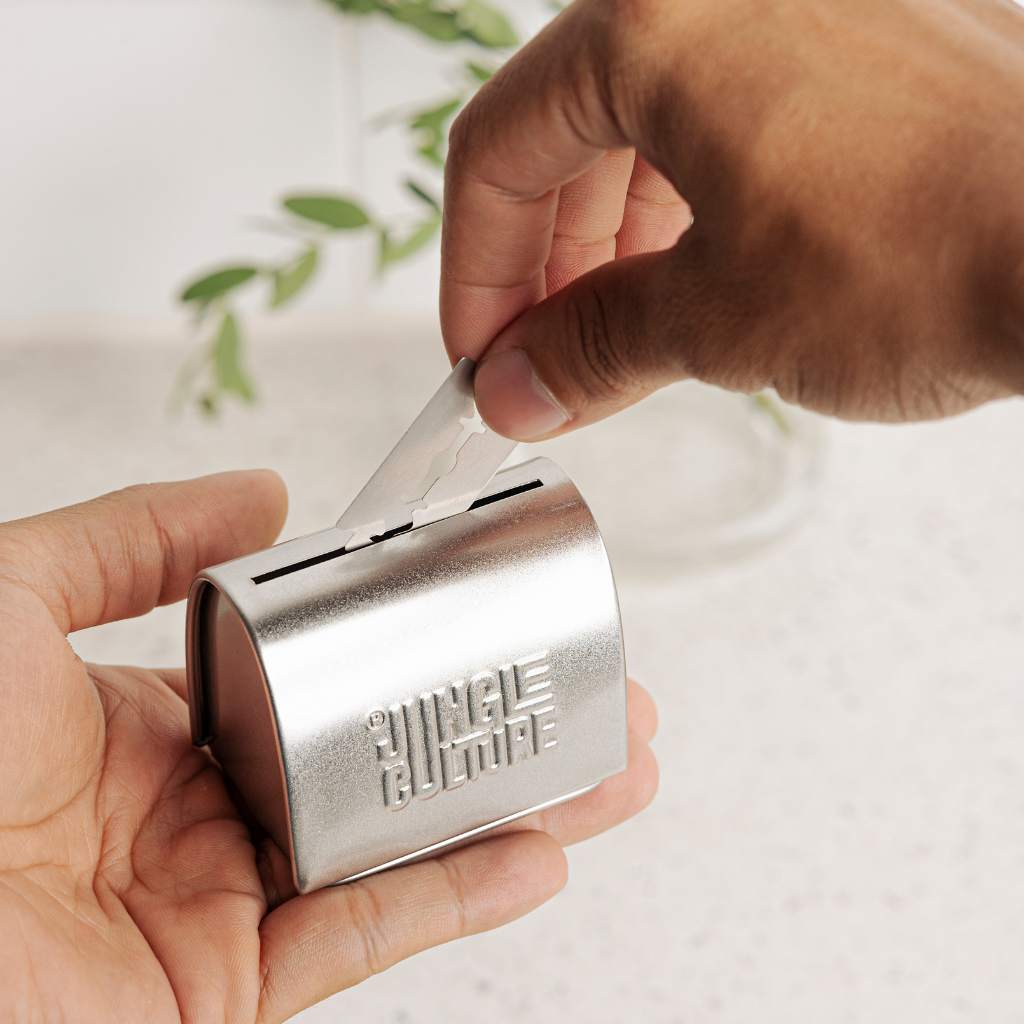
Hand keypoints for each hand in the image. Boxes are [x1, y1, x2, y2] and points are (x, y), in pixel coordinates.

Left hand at [0, 472, 657, 1021]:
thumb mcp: (14, 596)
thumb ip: (134, 537)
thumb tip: (269, 495)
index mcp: (167, 720)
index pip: (324, 677)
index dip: (414, 646)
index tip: (491, 610)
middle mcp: (210, 809)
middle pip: (389, 763)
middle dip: (500, 728)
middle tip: (595, 690)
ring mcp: (227, 902)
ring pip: (401, 847)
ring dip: (515, 806)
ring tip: (611, 764)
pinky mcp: (229, 990)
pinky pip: (363, 937)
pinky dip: (457, 894)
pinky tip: (540, 849)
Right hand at [441, 0, 1023, 434]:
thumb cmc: (943, 252)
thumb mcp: (721, 321)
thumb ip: (593, 349)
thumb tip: (519, 387)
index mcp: (656, 20)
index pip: (499, 151)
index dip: (473, 272)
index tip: (481, 357)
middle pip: (564, 136)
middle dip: (542, 269)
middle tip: (542, 361)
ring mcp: (798, 11)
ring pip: (643, 132)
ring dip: (610, 248)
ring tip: (619, 335)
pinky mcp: (856, 53)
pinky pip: (724, 127)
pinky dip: (686, 215)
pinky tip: (695, 284)